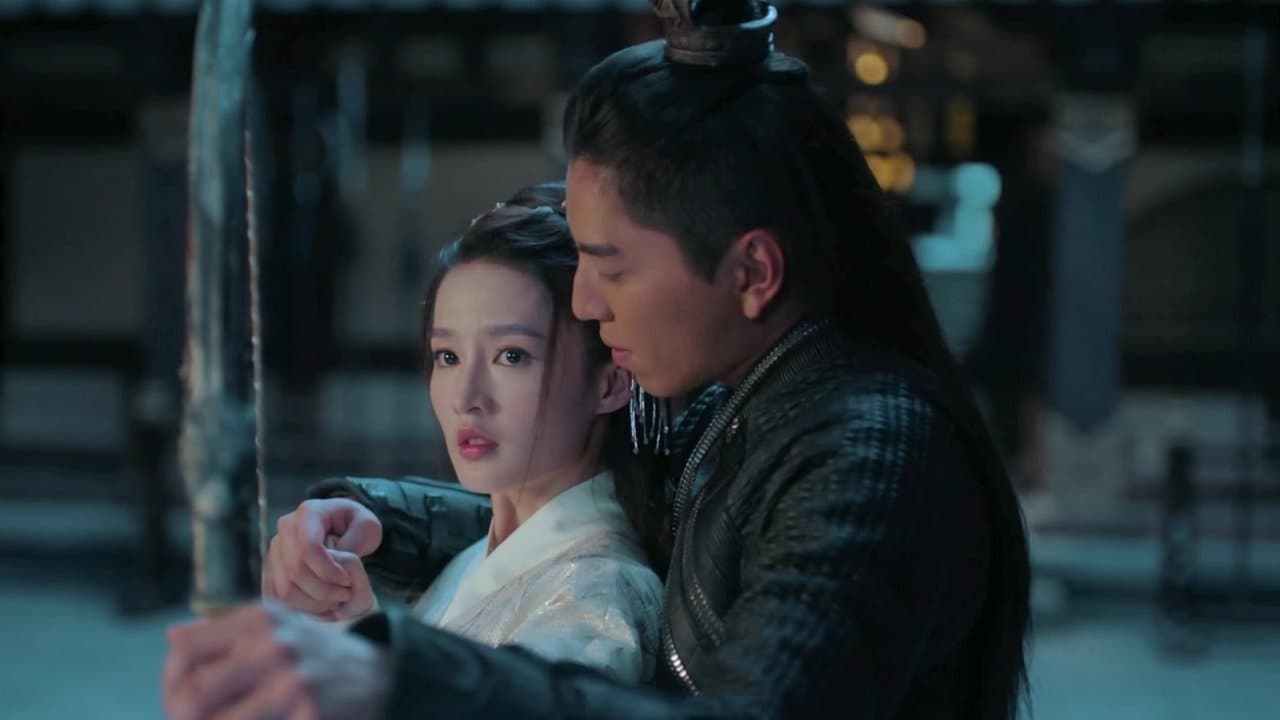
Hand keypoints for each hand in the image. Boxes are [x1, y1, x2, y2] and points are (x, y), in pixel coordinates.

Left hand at [162, 601, 390, 719]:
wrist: (376, 674)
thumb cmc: (312, 651)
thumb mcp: (275, 626)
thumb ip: (223, 631)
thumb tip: (172, 638)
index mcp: (259, 620)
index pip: (185, 651)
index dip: (170, 679)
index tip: (177, 693)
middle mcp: (274, 647)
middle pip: (194, 696)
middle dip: (182, 716)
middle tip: (187, 719)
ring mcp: (292, 685)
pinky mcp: (308, 715)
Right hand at [263, 499, 381, 617]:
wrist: (342, 528)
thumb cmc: (356, 526)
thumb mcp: (368, 526)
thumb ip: (355, 542)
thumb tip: (335, 563)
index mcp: (309, 512)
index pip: (309, 547)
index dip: (328, 571)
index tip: (348, 580)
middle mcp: (286, 528)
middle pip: (295, 570)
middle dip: (324, 590)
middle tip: (346, 594)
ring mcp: (275, 549)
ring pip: (285, 587)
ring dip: (313, 602)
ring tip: (335, 600)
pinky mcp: (272, 568)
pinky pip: (279, 597)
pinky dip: (301, 607)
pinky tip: (321, 604)